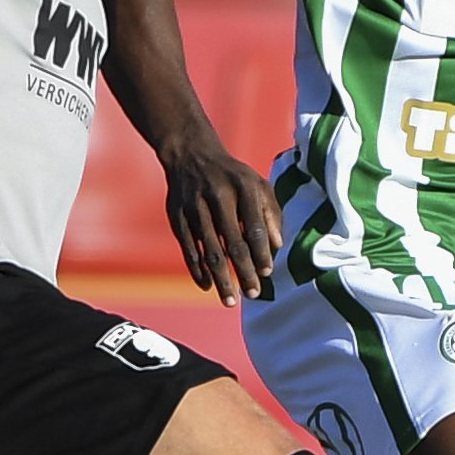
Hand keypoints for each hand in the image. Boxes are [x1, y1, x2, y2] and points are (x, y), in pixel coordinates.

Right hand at [164, 144, 284, 306]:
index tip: (267, 273)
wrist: (191, 154)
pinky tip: (207, 286)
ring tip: (230, 301)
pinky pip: (188, 248)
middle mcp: (218, 196)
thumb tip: (277, 247)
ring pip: (209, 250)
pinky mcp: (176, 215)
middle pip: (233, 242)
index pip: (255, 227)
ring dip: (221, 278)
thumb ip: (270, 213)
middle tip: (253, 294)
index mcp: (243, 187)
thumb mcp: (257, 184)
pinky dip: (197, 269)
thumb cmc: (232, 176)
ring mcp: (194, 206)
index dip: (262, 253)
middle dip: (244, 272)